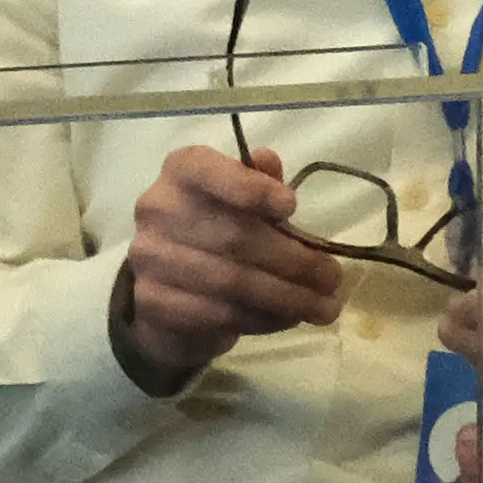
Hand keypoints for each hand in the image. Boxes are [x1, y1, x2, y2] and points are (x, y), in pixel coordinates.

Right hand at [109, 144, 344, 394]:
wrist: (169, 289)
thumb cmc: (216, 230)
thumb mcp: (239, 200)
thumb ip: (256, 181)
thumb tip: (269, 164)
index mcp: (181, 172)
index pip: (207, 171)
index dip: (250, 188)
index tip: (292, 206)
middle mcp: (157, 210)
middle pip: (232, 236)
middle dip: (293, 261)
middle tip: (332, 278)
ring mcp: (150, 259)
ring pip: (231, 282)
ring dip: (287, 298)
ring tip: (324, 307)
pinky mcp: (155, 302)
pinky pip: (219, 314)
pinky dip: (263, 319)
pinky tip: (290, 318)